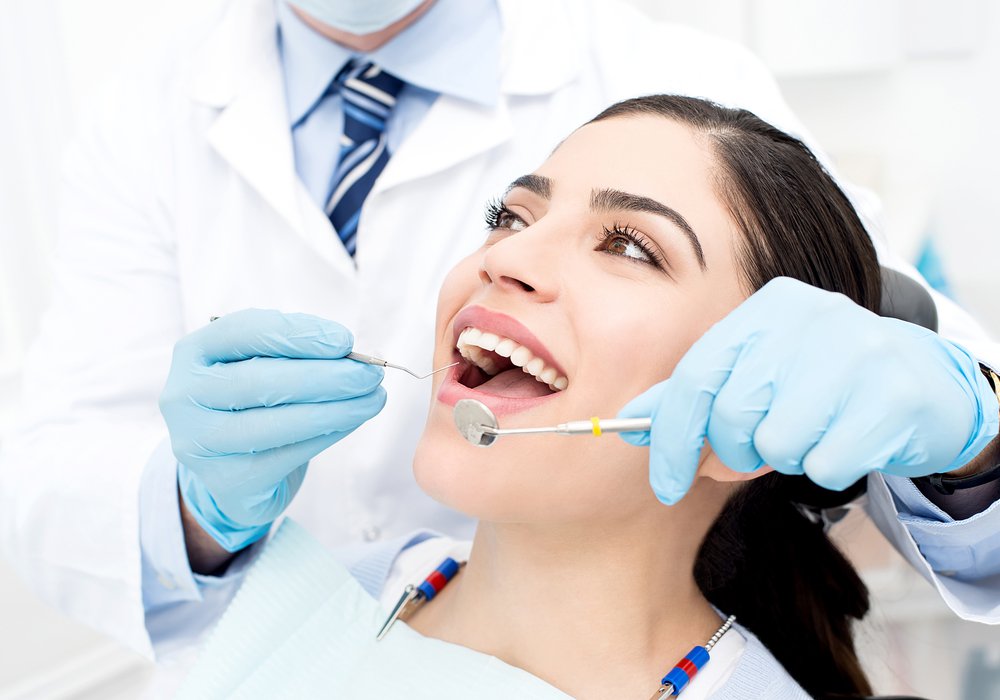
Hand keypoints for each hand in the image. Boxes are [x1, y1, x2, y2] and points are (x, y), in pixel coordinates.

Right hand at [159, 309, 385, 550]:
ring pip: (277, 422)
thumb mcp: (262, 364)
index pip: (243, 331)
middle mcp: (184, 396)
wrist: (233, 467)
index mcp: (193, 352)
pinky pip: (288, 454)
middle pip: (260, 380)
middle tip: (370, 374)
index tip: (345, 341)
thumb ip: (296, 352)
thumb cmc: (254, 401)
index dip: (297, 334)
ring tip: (374, 398)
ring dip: (336, 409)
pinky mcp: (227, 480)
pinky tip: (353, 420)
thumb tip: (350, 354)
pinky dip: (328, 434)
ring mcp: (200, 442)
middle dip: (326, 376)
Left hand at [618, 277, 998, 504]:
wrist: (924, 382)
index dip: (671, 438)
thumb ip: (697, 395)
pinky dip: (827, 467)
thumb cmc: (822, 383)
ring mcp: (855, 352)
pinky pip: (825, 463)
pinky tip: (848, 439)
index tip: (664, 484)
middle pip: (732, 415)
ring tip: (812, 432)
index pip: (695, 377)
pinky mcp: (892, 396)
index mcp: (766, 308)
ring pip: (778, 444)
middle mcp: (808, 317)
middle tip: (757, 453)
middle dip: (734, 453)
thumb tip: (631, 422)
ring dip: (787, 458)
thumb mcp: (757, 373)